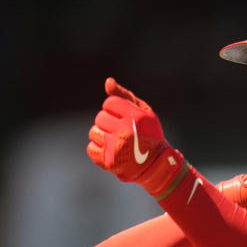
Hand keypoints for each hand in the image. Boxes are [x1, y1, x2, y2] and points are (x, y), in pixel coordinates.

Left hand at [87, 78, 185, 195]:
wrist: (155, 164)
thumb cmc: (149, 134)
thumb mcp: (144, 112)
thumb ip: (125, 96)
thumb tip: (108, 82)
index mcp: (135, 118)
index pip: (109, 103)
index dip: (115, 109)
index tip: (123, 117)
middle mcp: (126, 132)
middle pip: (100, 117)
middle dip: (108, 122)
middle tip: (120, 130)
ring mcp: (116, 148)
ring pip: (93, 132)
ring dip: (102, 135)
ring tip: (115, 141)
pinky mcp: (109, 161)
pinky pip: (91, 148)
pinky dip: (98, 149)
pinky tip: (111, 150)